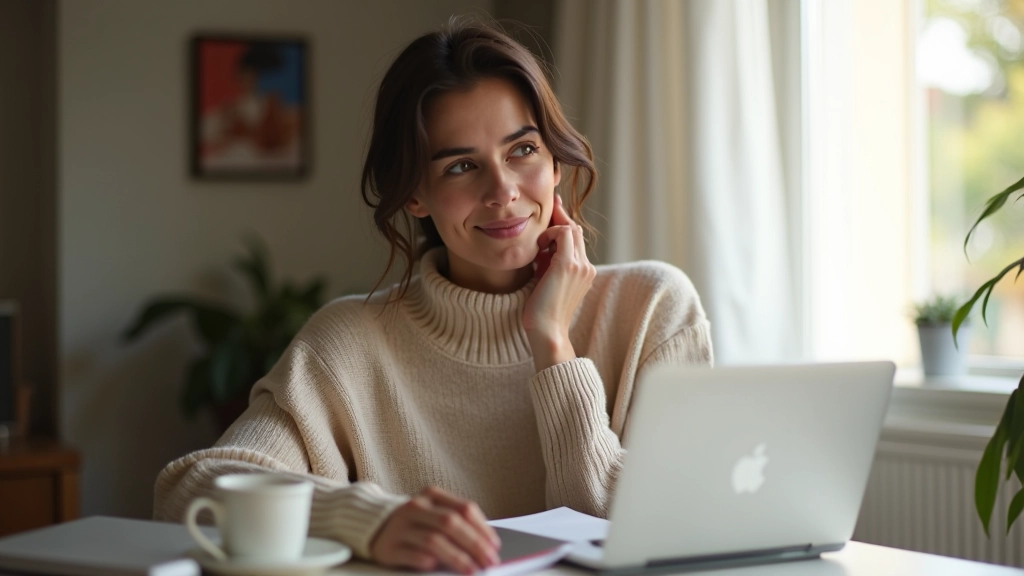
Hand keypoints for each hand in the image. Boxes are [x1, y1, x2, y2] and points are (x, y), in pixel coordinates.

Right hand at [370, 486, 500, 573]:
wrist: (372, 527)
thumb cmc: (414, 523)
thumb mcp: (433, 514)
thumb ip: (457, 524)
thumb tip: (486, 546)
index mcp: (431, 496)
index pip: (464, 509)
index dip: (483, 528)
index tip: (495, 546)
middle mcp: (415, 508)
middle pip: (450, 523)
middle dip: (474, 544)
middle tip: (489, 561)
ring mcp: (400, 527)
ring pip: (434, 540)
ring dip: (457, 557)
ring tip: (472, 570)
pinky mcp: (389, 548)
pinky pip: (414, 556)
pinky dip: (431, 562)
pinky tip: (441, 569)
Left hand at [524, 194, 595, 371]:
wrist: (547, 331)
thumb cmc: (541, 312)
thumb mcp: (547, 282)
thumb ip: (548, 264)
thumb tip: (540, 247)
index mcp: (583, 272)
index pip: (576, 240)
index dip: (564, 223)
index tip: (555, 210)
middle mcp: (586, 267)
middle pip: (576, 230)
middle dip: (560, 217)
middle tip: (551, 204)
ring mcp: (581, 266)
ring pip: (572, 229)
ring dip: (553, 229)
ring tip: (538, 242)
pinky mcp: (569, 265)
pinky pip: (564, 234)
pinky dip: (550, 234)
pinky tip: (539, 247)